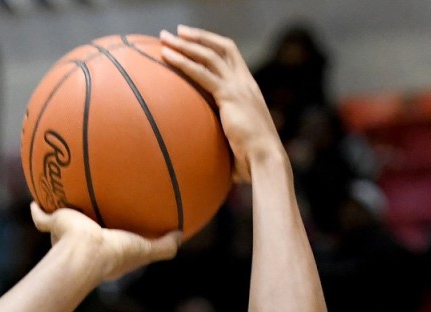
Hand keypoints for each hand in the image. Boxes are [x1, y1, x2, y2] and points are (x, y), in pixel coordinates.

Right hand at [30, 203, 179, 282]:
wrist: (85, 253)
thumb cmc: (113, 254)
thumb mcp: (144, 250)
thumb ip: (163, 246)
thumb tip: (181, 234)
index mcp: (102, 249)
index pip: (108, 239)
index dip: (112, 232)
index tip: (116, 223)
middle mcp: (81, 242)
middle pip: (83, 228)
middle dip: (84, 221)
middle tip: (89, 208)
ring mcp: (64, 236)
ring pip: (61, 221)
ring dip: (60, 212)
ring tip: (61, 194)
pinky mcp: (52, 224)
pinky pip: (41, 215)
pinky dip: (37, 209)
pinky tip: (34, 200)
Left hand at [160, 26, 283, 182]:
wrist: (265, 160)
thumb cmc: (251, 160)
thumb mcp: (236, 143)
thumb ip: (223, 138)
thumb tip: (204, 153)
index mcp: (249, 89)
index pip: (231, 56)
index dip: (213, 45)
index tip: (194, 41)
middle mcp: (245, 83)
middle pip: (221, 48)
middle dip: (198, 37)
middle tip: (177, 32)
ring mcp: (239, 87)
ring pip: (209, 56)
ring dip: (186, 44)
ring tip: (165, 39)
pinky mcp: (230, 96)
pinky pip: (202, 73)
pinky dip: (183, 62)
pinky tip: (167, 57)